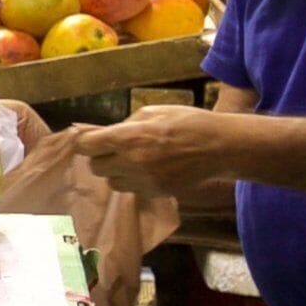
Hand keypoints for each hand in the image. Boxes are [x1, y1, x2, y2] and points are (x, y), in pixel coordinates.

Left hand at [75, 104, 241, 200]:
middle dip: (101, 157)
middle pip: (95, 167)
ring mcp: (145, 181)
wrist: (221, 147)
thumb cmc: (188, 123)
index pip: (86, 146)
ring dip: (116, 172)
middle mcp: (133, 162)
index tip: (89, 139)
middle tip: (114, 148)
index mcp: (129, 137)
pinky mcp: (157, 193)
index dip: (85, 142)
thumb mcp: (154, 112)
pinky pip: (132, 189)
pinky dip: (133, 180)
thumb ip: (124, 124)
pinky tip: (149, 168)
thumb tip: (100, 133)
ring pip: (112, 182)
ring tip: (133, 159)